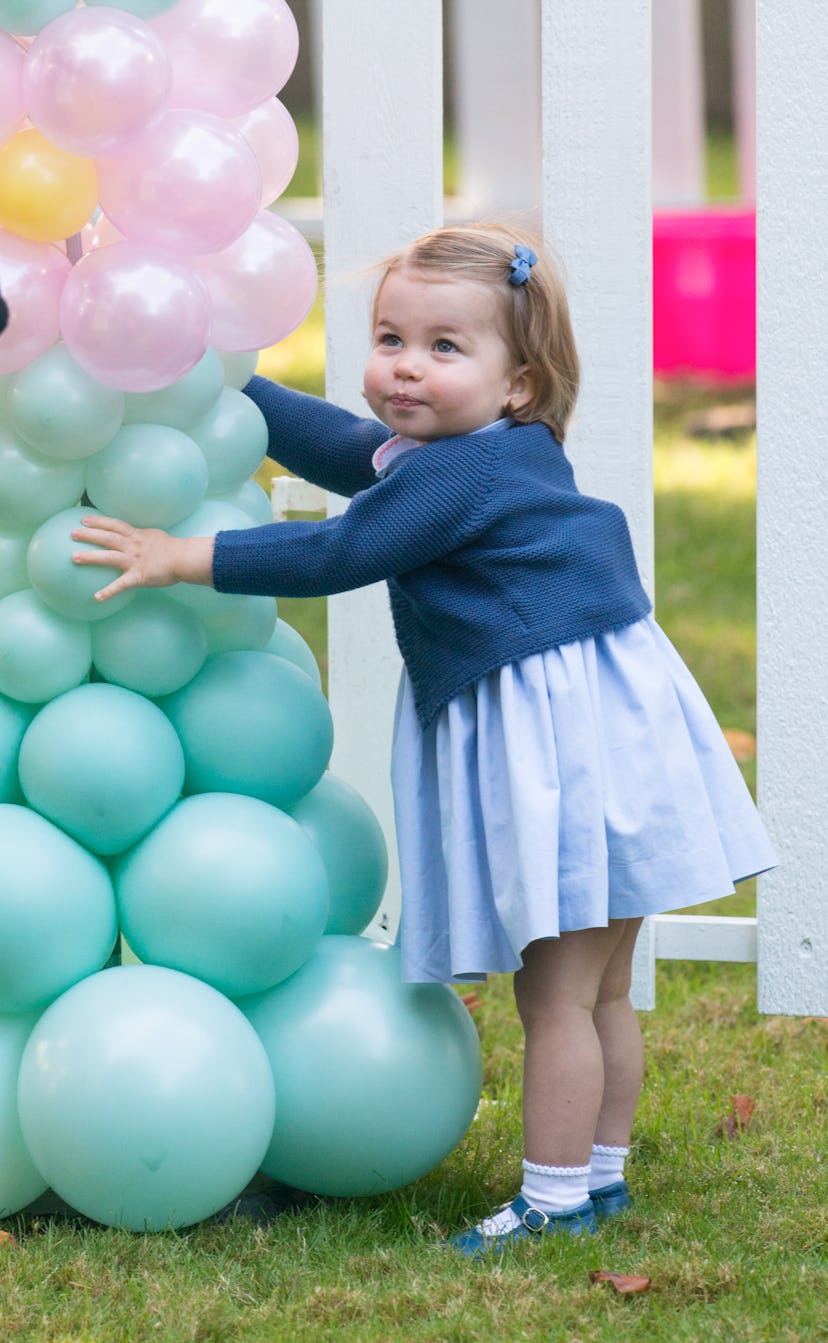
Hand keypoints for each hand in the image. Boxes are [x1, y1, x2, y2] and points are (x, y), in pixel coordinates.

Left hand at [71, 516, 214, 602]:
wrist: (185, 559)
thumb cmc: (175, 549)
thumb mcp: (156, 536)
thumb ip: (144, 537)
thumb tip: (140, 537)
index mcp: (137, 535)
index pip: (114, 525)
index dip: (98, 521)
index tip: (84, 520)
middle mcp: (132, 545)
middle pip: (107, 537)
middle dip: (88, 534)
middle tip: (72, 533)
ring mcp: (134, 560)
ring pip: (108, 557)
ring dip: (90, 556)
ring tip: (74, 557)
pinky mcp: (139, 576)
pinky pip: (121, 585)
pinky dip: (109, 591)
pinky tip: (97, 597)